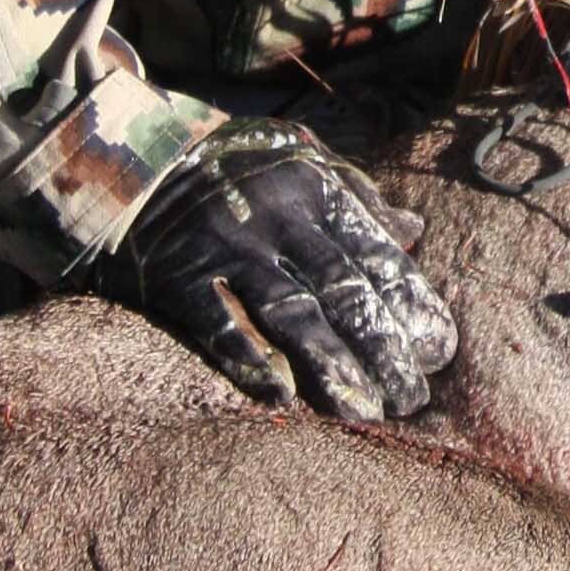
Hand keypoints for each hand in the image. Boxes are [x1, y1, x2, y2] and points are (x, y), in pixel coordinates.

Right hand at [100, 120, 457, 421]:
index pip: (376, 254)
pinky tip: (282, 399)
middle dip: (383, 349)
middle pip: (343, 290)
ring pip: (291, 312)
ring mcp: (227, 248)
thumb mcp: (300, 157)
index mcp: (314, 190)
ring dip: (331, 366)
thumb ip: (357, 195)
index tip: (438, 351)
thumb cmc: (231, 164)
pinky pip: (218, 323)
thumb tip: (413, 230)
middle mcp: (278, 218)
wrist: (131, 155)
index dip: (411, 305)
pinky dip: (249, 361)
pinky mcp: (178, 277)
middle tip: (411, 399)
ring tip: (364, 414)